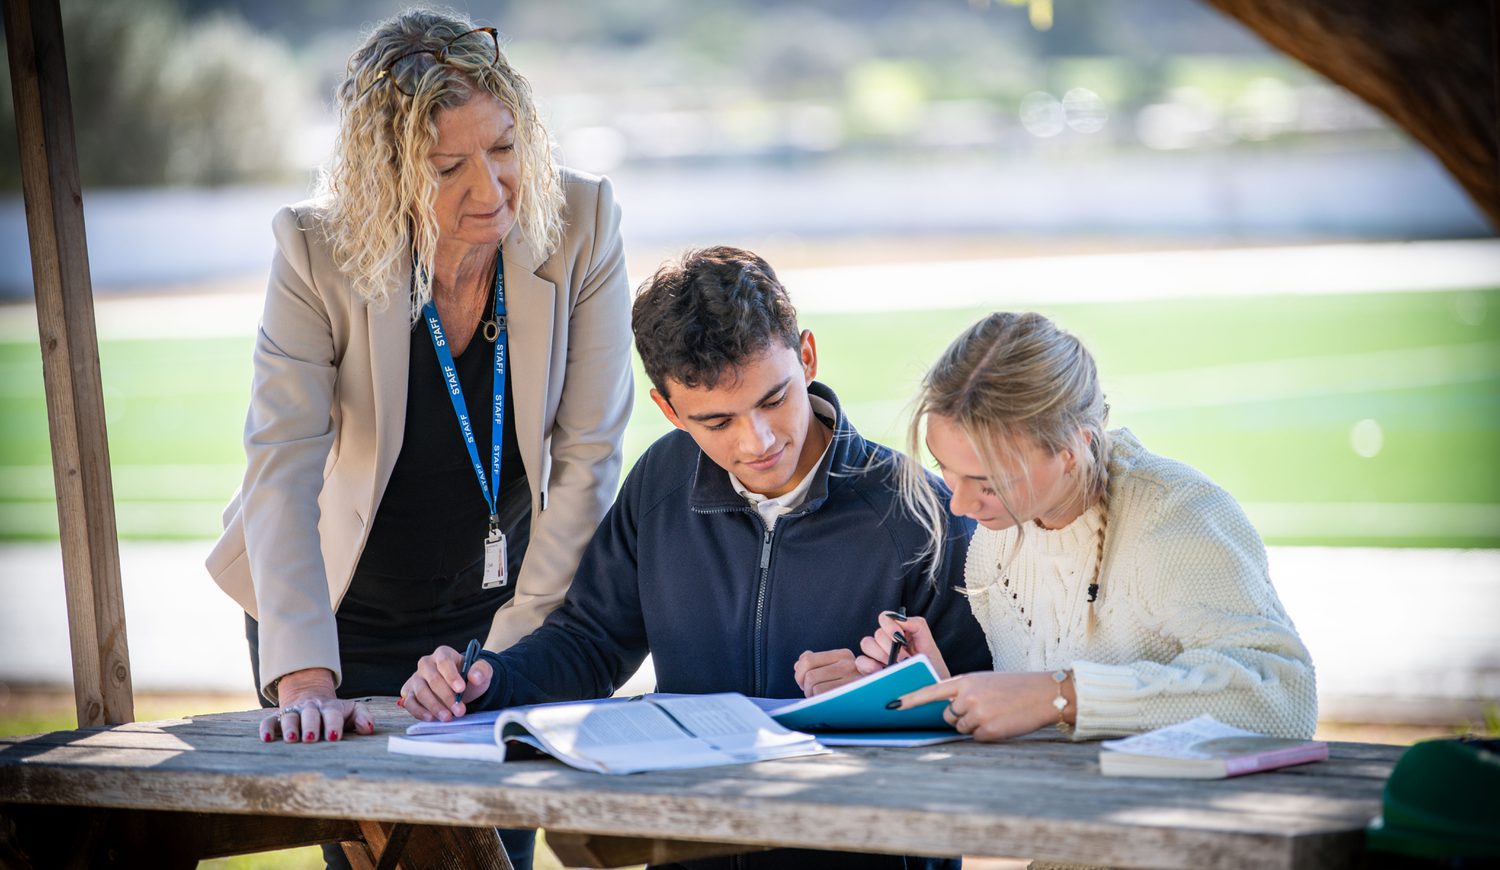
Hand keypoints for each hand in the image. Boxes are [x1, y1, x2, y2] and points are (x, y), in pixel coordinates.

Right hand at [258, 667, 373, 743]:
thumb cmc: (335, 712)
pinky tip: (267, 739)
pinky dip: (266, 729)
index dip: (333, 724)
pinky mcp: (277, 718)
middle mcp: (310, 709)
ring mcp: (293, 712)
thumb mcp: (351, 711)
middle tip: (311, 738)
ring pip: (289, 717)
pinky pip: (269, 721)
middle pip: (310, 714)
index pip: (332, 714)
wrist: (311, 697)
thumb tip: (369, 728)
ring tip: (292, 740)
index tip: (334, 737)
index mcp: (329, 708)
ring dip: (290, 728)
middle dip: (310, 725)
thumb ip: (363, 717)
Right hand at [401, 645, 493, 721]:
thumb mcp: (481, 672)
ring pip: (421, 692)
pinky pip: (409, 702)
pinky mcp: (409, 693)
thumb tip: (475, 677)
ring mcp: (416, 678)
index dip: (452, 676)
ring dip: (434, 706)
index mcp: (443, 654)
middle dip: (447, 697)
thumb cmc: (468, 678)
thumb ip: (481, 671)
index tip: (461, 689)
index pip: (444, 662)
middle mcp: (426, 664)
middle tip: (459, 710)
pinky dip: (419, 711)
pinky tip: (430, 718)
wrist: (460, 690)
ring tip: (447, 717)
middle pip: (433, 679)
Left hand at [793, 649, 861, 696]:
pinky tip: (828, 702)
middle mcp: (849, 664)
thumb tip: (798, 664)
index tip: (804, 682)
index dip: (800, 673)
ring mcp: (851, 679)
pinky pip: (821, 694)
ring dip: (812, 695)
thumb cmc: (848, 690)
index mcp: (843, 655)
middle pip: (809, 673)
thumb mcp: (834, 671)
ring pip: (813, 684)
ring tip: (822, 698)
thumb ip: (815, 664)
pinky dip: (819, 700)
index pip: (808, 659)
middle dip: (805, 686)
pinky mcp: (849, 694)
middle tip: (812, 692)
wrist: (874, 705)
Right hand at [854, 612, 950, 678]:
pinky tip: (882, 672)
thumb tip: (900, 619)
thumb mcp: (929, 645)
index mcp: (899, 632)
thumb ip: (918, 626)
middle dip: (889, 646)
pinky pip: (861, 661)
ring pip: (866, 644)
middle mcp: (886, 642)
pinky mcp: (869, 670)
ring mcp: (876, 656)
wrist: (929, 692)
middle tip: (903, 659)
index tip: (900, 637)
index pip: (885, 618)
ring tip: (893, 666)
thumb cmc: (931, 669)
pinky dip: (870, 665)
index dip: (889, 625)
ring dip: (880, 654)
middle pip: (877, 633)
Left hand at [894, 671, 1072, 741]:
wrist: (1043, 693)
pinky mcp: (988, 731)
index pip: (931, 691)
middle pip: (947, 716)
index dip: (909, 700)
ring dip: (974, 726)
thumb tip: (948, 713)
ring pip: (960, 728)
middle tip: (983, 709)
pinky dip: (986, 735)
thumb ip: (964, 693)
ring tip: (995, 713)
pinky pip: (975, 738)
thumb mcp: (985, 682)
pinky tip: (1001, 723)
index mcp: (965, 680)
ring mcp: (977, 714)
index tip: (890, 705)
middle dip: (959, 717)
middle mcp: (968, 697)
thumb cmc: (1014, 687)